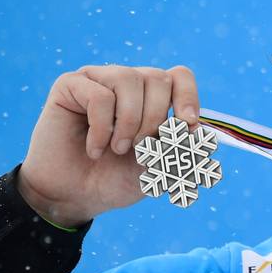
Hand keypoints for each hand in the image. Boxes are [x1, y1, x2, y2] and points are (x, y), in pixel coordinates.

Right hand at [18, 65, 199, 227]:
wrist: (74, 196)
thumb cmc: (116, 178)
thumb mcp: (159, 167)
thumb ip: (182, 147)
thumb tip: (201, 129)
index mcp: (153, 96)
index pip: (180, 76)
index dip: (188, 97)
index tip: (187, 125)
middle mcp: (128, 82)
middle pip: (158, 78)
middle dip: (155, 118)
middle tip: (141, 149)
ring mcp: (98, 80)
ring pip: (129, 80)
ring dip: (129, 122)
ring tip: (118, 149)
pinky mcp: (70, 85)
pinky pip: (98, 95)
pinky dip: (102, 128)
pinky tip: (95, 149)